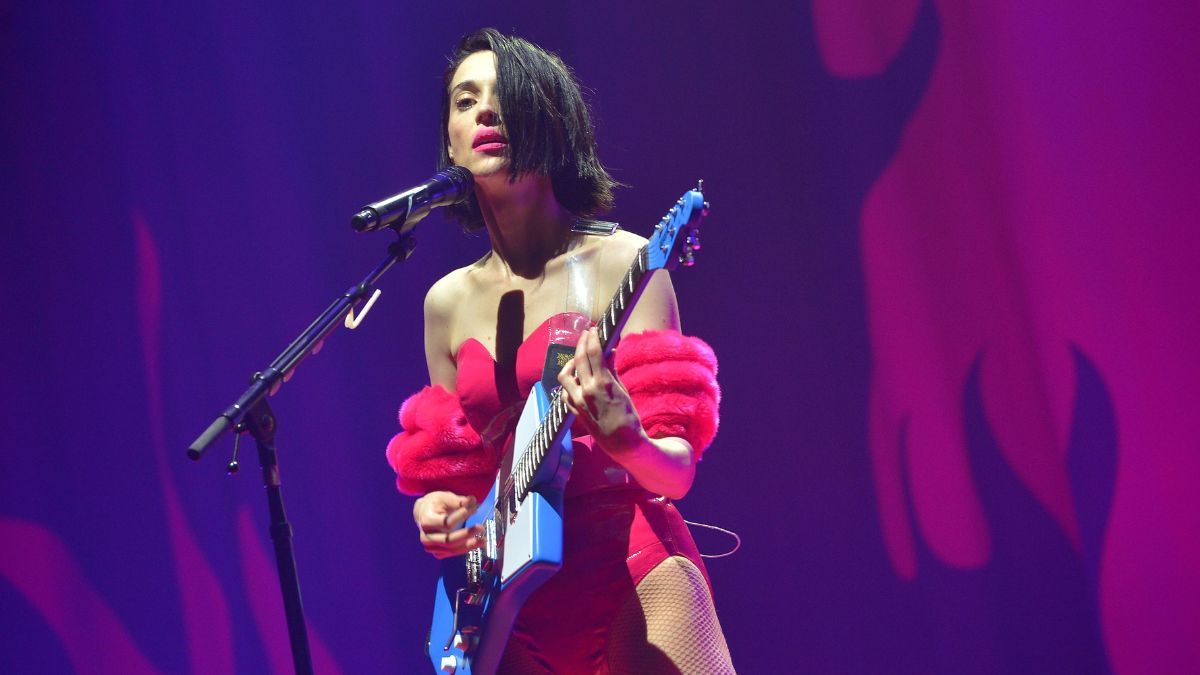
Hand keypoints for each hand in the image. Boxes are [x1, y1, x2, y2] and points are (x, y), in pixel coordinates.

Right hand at [412, 491, 484, 558]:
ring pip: (451, 549)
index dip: (461, 516)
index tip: (474, 509)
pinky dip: (465, 549)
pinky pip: (453, 553)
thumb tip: (472, 501)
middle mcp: (426, 536)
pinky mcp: (437, 552)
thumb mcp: (444, 497)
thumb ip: (458, 500)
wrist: (424, 514)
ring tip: (483, 540)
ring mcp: (431, 547)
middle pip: (448, 540)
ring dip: (468, 546)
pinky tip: (475, 544)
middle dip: (466, 535)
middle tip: (480, 528)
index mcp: (426, 521)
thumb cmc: (435, 504)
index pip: (446, 523)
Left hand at [556, 328, 642, 452]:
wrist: (623, 442)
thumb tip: (609, 351)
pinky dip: (568, 384)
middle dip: (581, 343)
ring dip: (570, 364)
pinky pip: (564, 393)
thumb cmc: (628, 416)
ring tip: (577, 360)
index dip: (593, 338)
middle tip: (586, 334)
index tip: (594, 330)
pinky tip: (576, 381)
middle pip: (579, 359)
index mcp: (602, 383)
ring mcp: (578, 401)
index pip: (593, 352)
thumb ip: (612, 369)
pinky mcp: (574, 411)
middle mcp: (586, 390)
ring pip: (565, 375)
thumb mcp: (622, 390)